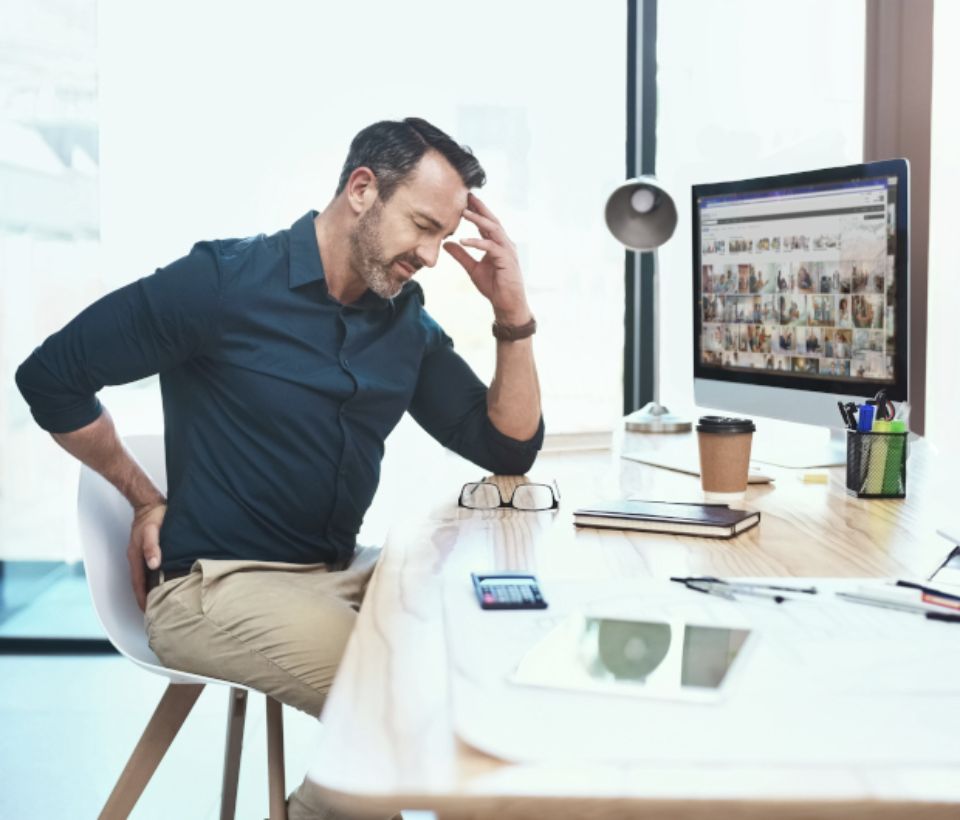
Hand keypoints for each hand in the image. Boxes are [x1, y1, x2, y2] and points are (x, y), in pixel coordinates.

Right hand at [128, 501, 165, 611]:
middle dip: (145, 598)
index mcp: (136, 556)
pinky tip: (160, 580)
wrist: (150, 503)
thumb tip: (154, 564)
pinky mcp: (147, 549)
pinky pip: (147, 568)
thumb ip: (153, 547)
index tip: (147, 611)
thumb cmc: (154, 516)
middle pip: (139, 583)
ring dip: (148, 589)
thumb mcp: (153, 531)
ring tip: (158, 601)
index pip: (138, 584)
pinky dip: (152, 578)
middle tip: (153, 612)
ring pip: (143, 576)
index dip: (142, 598)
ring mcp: (140, 553)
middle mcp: (136, 557)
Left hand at [443, 193, 530, 325]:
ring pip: (493, 229)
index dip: (476, 210)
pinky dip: (478, 242)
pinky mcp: (507, 261)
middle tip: (466, 195)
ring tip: (463, 213)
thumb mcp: (473, 269)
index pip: (487, 222)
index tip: (464, 199)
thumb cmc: (494, 286)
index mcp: (497, 244)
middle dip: (479, 207)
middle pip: (492, 220)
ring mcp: (507, 251)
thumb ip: (461, 256)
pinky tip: (464, 240)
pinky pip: (491, 247)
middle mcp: (505, 244)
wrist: (507, 304)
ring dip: (478, 220)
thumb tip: (446, 244)